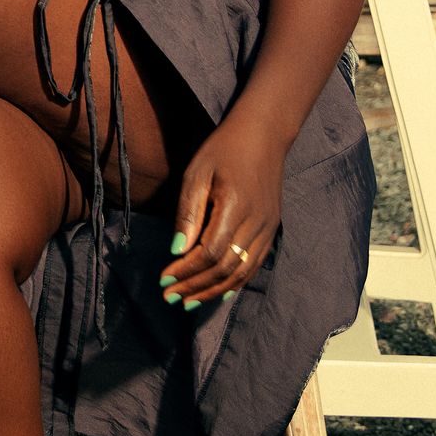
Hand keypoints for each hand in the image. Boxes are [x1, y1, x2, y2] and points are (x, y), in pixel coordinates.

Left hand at [160, 113, 287, 309]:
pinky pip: (254, 264)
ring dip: (214, 290)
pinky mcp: (272, 229)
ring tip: (188, 300)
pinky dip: (235, 282)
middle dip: (195, 286)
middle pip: (225, 268)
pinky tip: (217, 291)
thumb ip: (188, 212)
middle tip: (170, 297)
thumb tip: (176, 250)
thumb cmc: (223, 149)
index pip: (209, 252)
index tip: (163, 280)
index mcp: (236, 206)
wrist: (264, 135)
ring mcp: (268, 227)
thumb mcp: (197, 173)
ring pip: (242, 272)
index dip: (185, 270)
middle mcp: (257, 222)